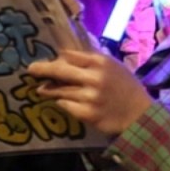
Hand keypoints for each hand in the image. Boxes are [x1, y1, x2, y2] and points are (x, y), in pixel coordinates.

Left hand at [27, 49, 153, 134]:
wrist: (139, 115)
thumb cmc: (125, 88)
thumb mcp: (113, 67)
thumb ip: (90, 61)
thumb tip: (63, 55)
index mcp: (101, 62)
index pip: (71, 55)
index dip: (57, 58)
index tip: (47, 59)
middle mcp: (95, 78)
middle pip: (61, 71)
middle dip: (43, 69)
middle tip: (30, 69)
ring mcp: (90, 96)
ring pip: (60, 90)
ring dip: (49, 89)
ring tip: (41, 89)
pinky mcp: (87, 113)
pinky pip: (65, 105)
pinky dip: (62, 102)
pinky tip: (62, 102)